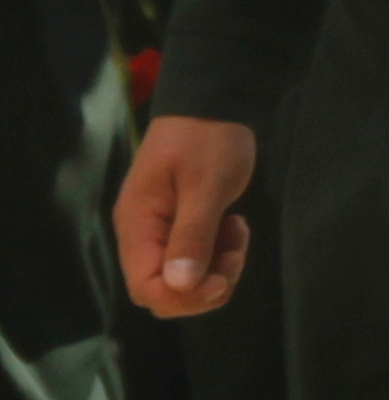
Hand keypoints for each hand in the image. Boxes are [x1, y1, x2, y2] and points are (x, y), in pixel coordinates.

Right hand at [115, 114, 257, 317]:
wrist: (214, 102)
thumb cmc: (209, 138)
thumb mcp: (207, 185)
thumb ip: (192, 235)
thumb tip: (179, 286)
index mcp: (139, 226)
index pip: (146, 289)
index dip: (184, 297)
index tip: (222, 277)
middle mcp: (142, 236)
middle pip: (163, 292)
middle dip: (204, 287)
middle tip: (236, 253)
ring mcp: (159, 232)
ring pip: (182, 279)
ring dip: (216, 268)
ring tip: (238, 231)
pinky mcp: (179, 226)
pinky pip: (194, 259)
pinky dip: (218, 253)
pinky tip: (234, 225)